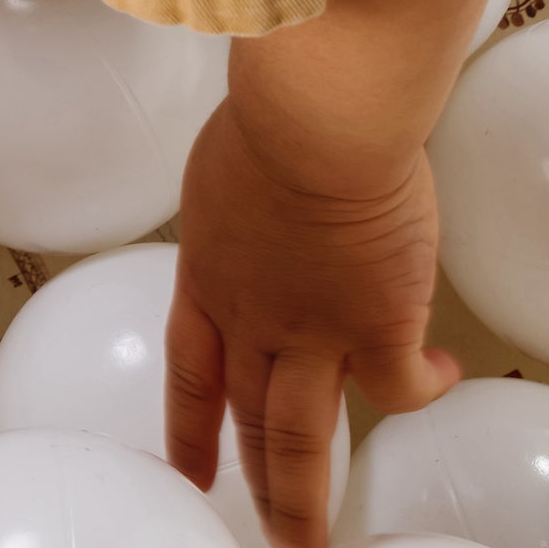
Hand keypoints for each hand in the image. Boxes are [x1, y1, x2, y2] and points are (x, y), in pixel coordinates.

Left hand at [166, 98, 459, 547]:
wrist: (314, 123)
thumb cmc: (269, 120)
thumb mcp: (219, 177)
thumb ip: (234, 222)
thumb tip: (253, 227)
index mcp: (206, 275)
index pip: (189, 368)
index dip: (188, 423)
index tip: (187, 465)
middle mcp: (251, 316)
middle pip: (247, 417)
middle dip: (253, 479)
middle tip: (261, 525)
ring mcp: (312, 331)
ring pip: (302, 438)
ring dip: (305, 496)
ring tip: (310, 540)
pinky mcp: (376, 329)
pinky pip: (400, 389)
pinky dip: (423, 389)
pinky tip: (439, 374)